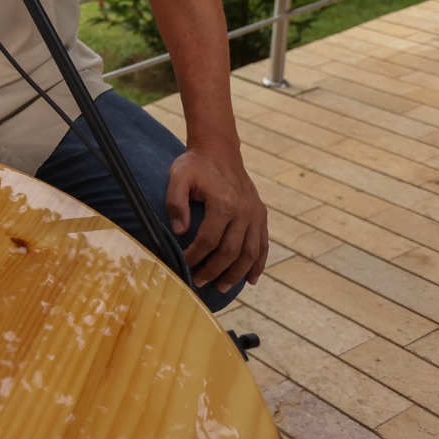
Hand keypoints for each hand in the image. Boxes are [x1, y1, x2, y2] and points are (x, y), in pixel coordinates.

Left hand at [167, 147, 268, 292]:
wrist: (219, 151)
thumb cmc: (195, 165)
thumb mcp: (178, 177)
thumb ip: (175, 203)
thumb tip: (180, 231)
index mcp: (224, 202)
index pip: (209, 239)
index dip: (196, 256)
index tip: (183, 264)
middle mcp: (244, 210)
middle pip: (231, 251)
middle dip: (214, 270)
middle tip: (199, 282)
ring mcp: (255, 214)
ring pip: (250, 253)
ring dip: (236, 274)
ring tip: (221, 287)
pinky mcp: (261, 215)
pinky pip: (262, 245)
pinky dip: (258, 264)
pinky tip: (250, 279)